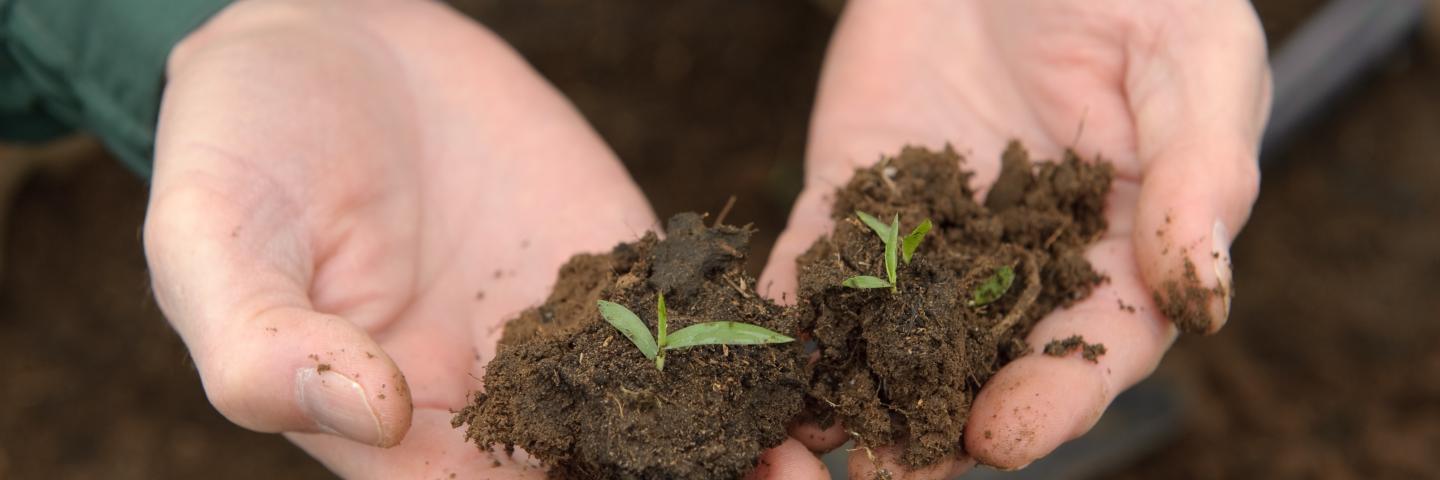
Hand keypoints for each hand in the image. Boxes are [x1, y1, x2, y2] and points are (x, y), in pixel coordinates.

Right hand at [143, 1, 825, 476]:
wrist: (323, 40)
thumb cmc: (239, 150)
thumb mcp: (213, 243)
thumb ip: (265, 343)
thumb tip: (370, 413)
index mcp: (396, 432)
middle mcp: (492, 401)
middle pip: (591, 477)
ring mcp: (562, 335)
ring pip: (656, 416)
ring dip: (730, 442)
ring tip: (809, 454)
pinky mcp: (609, 263)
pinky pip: (682, 318)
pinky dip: (741, 348)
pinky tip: (800, 361)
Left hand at [761, 0, 1268, 475]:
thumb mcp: (1193, 55)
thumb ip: (1197, 168)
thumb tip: (1200, 288)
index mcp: (1122, 249)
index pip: (1096, 346)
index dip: (1055, 398)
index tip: (1008, 432)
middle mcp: (1022, 263)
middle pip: (985, 363)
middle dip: (939, 424)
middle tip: (895, 472)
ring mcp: (933, 234)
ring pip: (894, 333)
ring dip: (855, 391)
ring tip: (816, 438)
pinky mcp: (856, 195)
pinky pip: (818, 261)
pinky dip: (789, 307)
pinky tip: (762, 346)